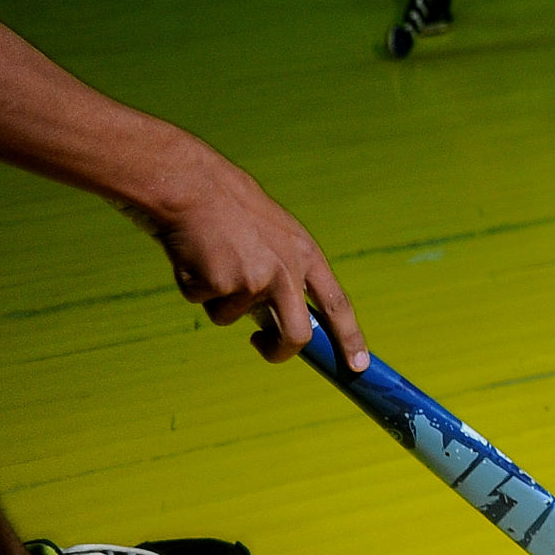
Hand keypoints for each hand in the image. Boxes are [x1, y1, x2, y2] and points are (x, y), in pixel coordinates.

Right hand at [129, 148, 368, 369]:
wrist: (194, 188)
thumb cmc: (232, 212)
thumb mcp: (275, 237)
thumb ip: (284, 274)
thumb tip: (279, 322)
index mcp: (306, 256)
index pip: (337, 304)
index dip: (350, 338)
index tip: (360, 366)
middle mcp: (287, 271)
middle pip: (296, 334)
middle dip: (279, 351)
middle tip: (263, 346)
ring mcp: (255, 280)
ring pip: (232, 317)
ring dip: (217, 298)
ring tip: (211, 258)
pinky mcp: (221, 285)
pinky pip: (204, 303)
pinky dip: (194, 286)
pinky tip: (195, 256)